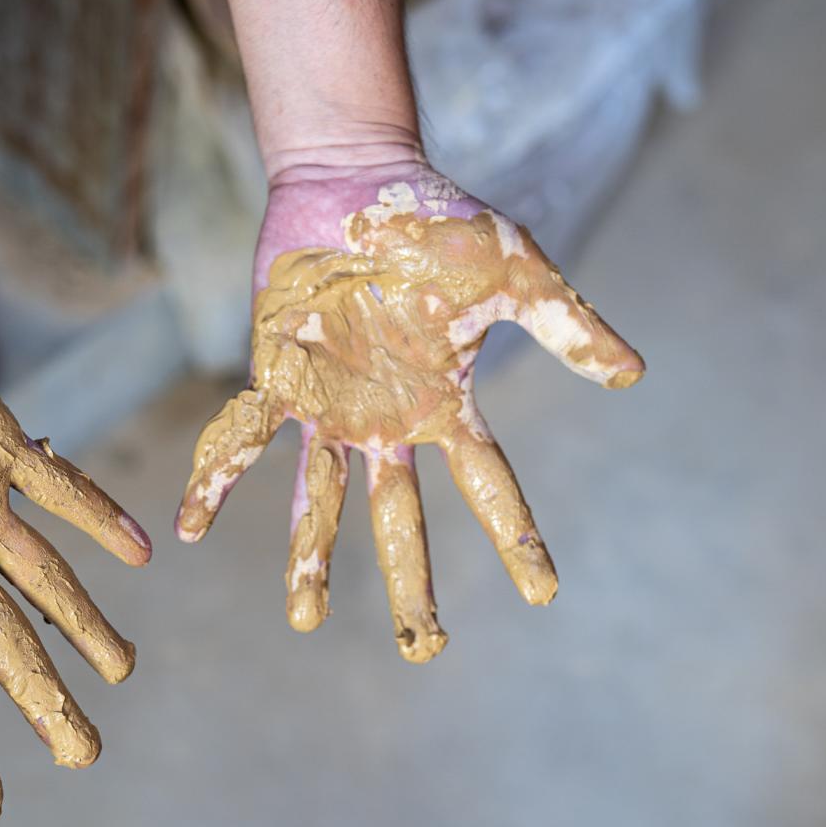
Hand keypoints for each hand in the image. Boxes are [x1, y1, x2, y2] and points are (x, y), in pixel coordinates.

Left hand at [176, 163, 642, 662]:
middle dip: (413, 584)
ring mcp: (330, 407)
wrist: (354, 176)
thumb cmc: (438, 220)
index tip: (544, 596)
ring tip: (306, 619)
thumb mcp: (514, 270)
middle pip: (404, 519)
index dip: (517, 540)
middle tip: (424, 649)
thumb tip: (634, 375)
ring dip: (313, 558)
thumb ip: (567, 323)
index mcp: (445, 405)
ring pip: (324, 500)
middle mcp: (388, 421)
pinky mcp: (278, 378)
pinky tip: (191, 527)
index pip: (490, 486)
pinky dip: (217, 480)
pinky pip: (244, 438)